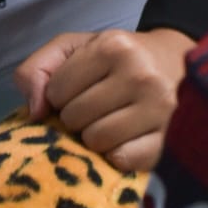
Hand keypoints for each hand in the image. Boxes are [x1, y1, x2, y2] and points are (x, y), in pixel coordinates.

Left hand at [15, 26, 193, 172]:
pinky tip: (123, 139)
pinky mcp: (171, 139)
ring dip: (93, 137)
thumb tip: (35, 112)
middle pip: (75, 118)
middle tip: (91, 107)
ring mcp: (160, 109)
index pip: (56, 90)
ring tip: (106, 121)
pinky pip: (125, 161)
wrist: (172, 60)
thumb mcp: (73, 47)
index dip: (58, 94)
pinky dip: (117, 155)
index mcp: (113, 47)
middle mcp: (140, 75)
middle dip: (74, 117)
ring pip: (98, 142)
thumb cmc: (115, 57)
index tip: (75, 89)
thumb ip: (38, 68)